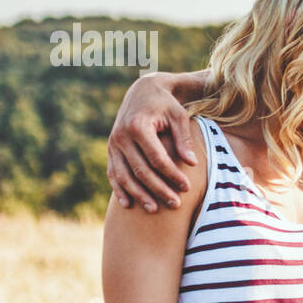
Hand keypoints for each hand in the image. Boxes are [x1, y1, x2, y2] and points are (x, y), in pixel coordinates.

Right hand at [107, 74, 197, 212]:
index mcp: (138, 126)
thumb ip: (184, 138)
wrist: (142, 92)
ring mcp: (113, 144)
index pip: (156, 158)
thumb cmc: (166, 104)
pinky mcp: (111, 149)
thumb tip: (192, 162)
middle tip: (175, 205)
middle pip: (140, 170)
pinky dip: (119, 189)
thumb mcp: (179, 115)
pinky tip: (128, 204)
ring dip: (139, 194)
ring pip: (124, 175)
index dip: (172, 174)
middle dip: (158, 189)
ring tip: (155, 210)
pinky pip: (113, 173)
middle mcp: (121, 136)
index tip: (187, 187)